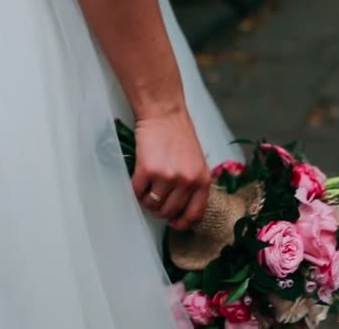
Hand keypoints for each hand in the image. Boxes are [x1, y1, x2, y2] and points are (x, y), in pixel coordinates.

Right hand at [131, 112, 210, 229]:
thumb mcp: (197, 163)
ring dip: (147, 199)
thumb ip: (193, 186)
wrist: (164, 114)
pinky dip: (136, 189)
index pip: (194, 214)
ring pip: (152, 205)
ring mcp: (167, 176)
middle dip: (160, 209)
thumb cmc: (179, 136)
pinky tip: (140, 177)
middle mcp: (187, 181)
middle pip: (169, 212)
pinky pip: (138, 192)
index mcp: (202, 180)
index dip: (182, 223)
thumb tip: (181, 211)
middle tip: (156, 197)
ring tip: (148, 186)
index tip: (174, 222)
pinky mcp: (147, 170)